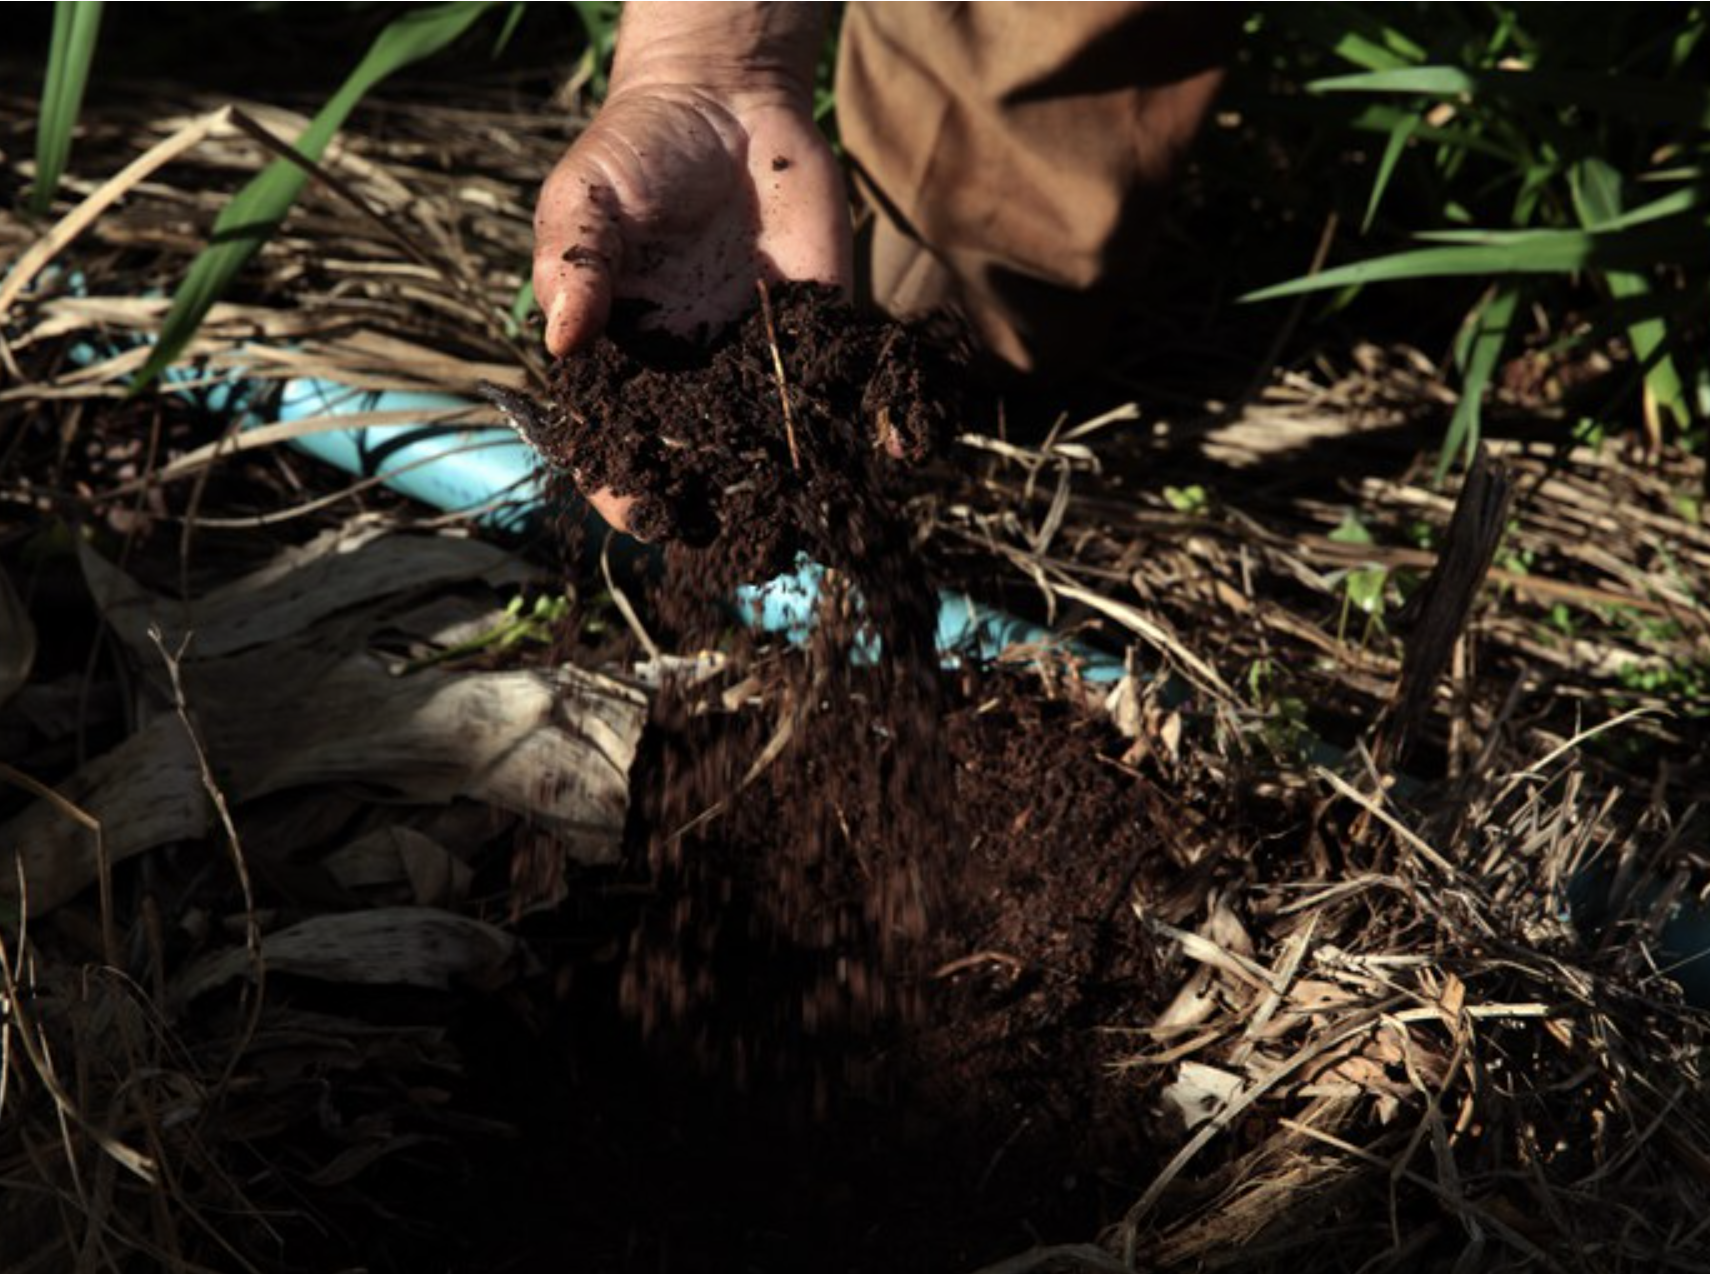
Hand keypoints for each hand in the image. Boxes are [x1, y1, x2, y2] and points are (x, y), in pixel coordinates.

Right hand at [532, 5, 850, 533]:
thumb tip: (560, 338)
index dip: (623, 492)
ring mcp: (757, 369)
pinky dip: (881, 423)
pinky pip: (852, 394)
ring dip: (805, 489)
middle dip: (724, 514)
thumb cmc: (635, 153)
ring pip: (780, 450)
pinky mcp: (824, 340)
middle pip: (701, 470)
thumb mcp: (584, 197)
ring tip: (825, 521)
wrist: (727, 104)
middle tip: (750, 547)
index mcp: (621, 366)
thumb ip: (574, 264)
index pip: (613, 451)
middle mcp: (689, 384)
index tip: (645, 518)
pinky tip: (901, 447)